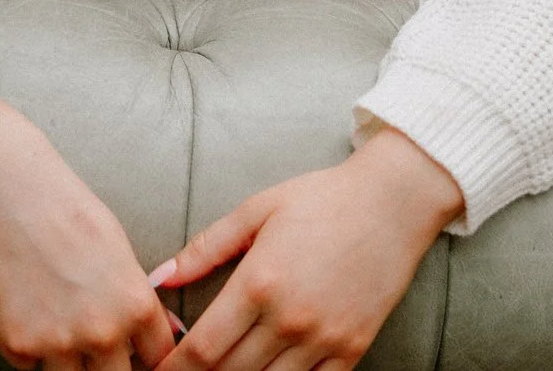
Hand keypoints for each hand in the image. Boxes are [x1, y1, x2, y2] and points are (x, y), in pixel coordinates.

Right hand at [0, 82, 178, 370]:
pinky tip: (30, 315)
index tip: (136, 357)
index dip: (149, 362)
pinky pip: (31, 369)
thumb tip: (164, 334)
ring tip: (59, 329)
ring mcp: (58, 342)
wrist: (10, 191)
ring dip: (68, 364)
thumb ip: (140, 301)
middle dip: (110, 368)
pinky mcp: (17, 344)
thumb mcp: (121, 253)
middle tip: (95, 350)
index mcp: (136, 306)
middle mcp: (102, 331)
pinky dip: (31, 352)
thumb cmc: (69, 212)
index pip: (160, 361)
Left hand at [154, 128, 463, 370]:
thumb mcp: (255, 210)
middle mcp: (290, 319)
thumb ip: (205, 249)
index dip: (173, 369)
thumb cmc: (321, 200)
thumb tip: (159, 279)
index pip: (202, 349)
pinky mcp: (353, 348)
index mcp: (259, 283)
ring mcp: (324, 339)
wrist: (393, 203)